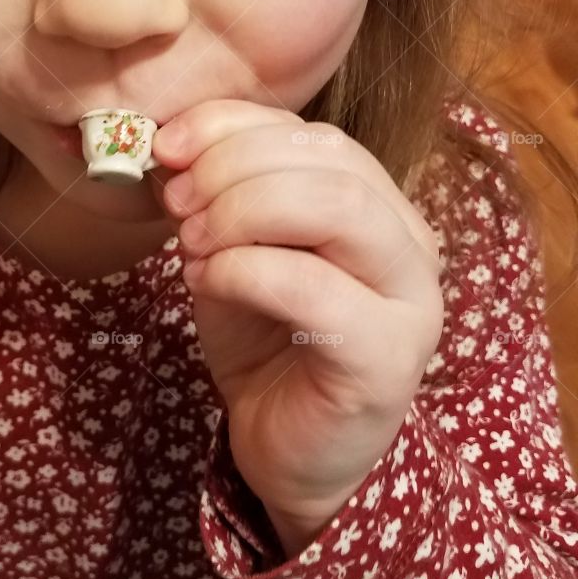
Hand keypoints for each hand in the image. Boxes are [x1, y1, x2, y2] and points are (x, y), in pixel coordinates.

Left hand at [152, 99, 442, 552]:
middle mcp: (410, 242)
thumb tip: (171, 146)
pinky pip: (313, 286)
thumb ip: (219, 195)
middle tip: (176, 201)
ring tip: (191, 241)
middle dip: (232, 167)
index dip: (232, 126)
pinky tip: (205, 281)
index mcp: (378, 203)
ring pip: (336, 207)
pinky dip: (244, 270)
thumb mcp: (232, 250)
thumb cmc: (265, 341)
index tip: (167, 147)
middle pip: (328, 160)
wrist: (290, 452)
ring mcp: (409, 299)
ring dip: (242, 211)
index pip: (313, 134)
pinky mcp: (387, 357)